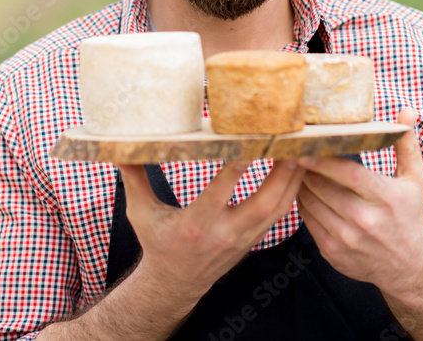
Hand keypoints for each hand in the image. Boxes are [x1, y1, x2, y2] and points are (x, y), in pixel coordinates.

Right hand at [113, 158, 305, 307]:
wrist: (176, 282)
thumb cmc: (158, 242)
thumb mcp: (140, 212)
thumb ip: (133, 179)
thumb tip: (119, 147)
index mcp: (196, 224)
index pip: (221, 191)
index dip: (237, 166)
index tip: (249, 141)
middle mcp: (225, 232)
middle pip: (264, 203)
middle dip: (281, 172)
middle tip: (291, 140)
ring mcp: (244, 238)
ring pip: (279, 208)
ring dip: (294, 179)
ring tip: (303, 148)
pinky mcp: (254, 239)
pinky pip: (281, 214)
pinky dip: (293, 190)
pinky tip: (298, 168)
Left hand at [295, 107, 422, 296]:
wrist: (408, 267)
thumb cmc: (410, 216)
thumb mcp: (415, 180)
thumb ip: (406, 144)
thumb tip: (407, 111)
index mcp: (385, 198)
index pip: (348, 174)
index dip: (323, 159)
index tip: (305, 145)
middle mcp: (365, 221)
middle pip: (322, 187)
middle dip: (306, 168)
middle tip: (295, 152)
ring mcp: (347, 239)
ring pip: (310, 203)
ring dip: (301, 184)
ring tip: (298, 169)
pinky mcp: (332, 252)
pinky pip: (306, 221)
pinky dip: (303, 203)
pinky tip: (305, 191)